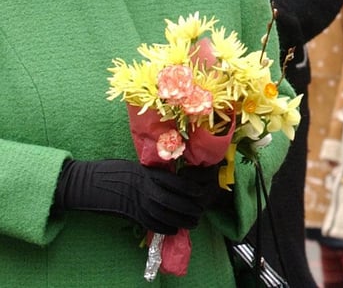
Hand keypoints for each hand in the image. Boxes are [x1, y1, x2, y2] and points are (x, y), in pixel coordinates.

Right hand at [55, 159, 218, 233]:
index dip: (190, 189)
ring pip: (163, 215)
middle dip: (189, 208)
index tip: (200, 192)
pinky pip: (150, 223)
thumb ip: (153, 174)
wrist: (87, 182)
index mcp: (147, 174)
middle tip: (200, 211)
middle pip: (172, 201)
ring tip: (192, 223)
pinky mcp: (129, 214)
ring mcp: (136, 202)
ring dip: (180, 221)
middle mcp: (144, 189)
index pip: (174, 182)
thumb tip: (172, 179)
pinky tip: (174, 229)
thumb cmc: (111, 171)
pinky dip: (164, 228)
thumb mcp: (135, 167)